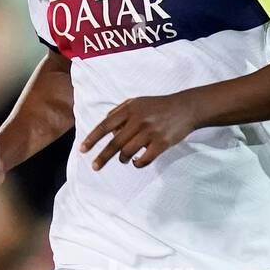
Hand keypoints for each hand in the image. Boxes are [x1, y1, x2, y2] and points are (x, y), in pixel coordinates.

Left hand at [79, 94, 196, 169]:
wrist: (186, 108)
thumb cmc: (158, 106)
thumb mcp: (137, 102)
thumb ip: (119, 111)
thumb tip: (104, 126)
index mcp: (130, 109)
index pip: (106, 125)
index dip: (93, 139)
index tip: (83, 150)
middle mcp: (139, 120)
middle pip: (115, 143)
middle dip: (102, 157)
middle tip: (95, 167)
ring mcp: (151, 132)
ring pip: (128, 152)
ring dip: (123, 159)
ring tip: (124, 159)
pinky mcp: (162, 143)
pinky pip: (144, 159)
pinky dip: (137, 164)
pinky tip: (136, 162)